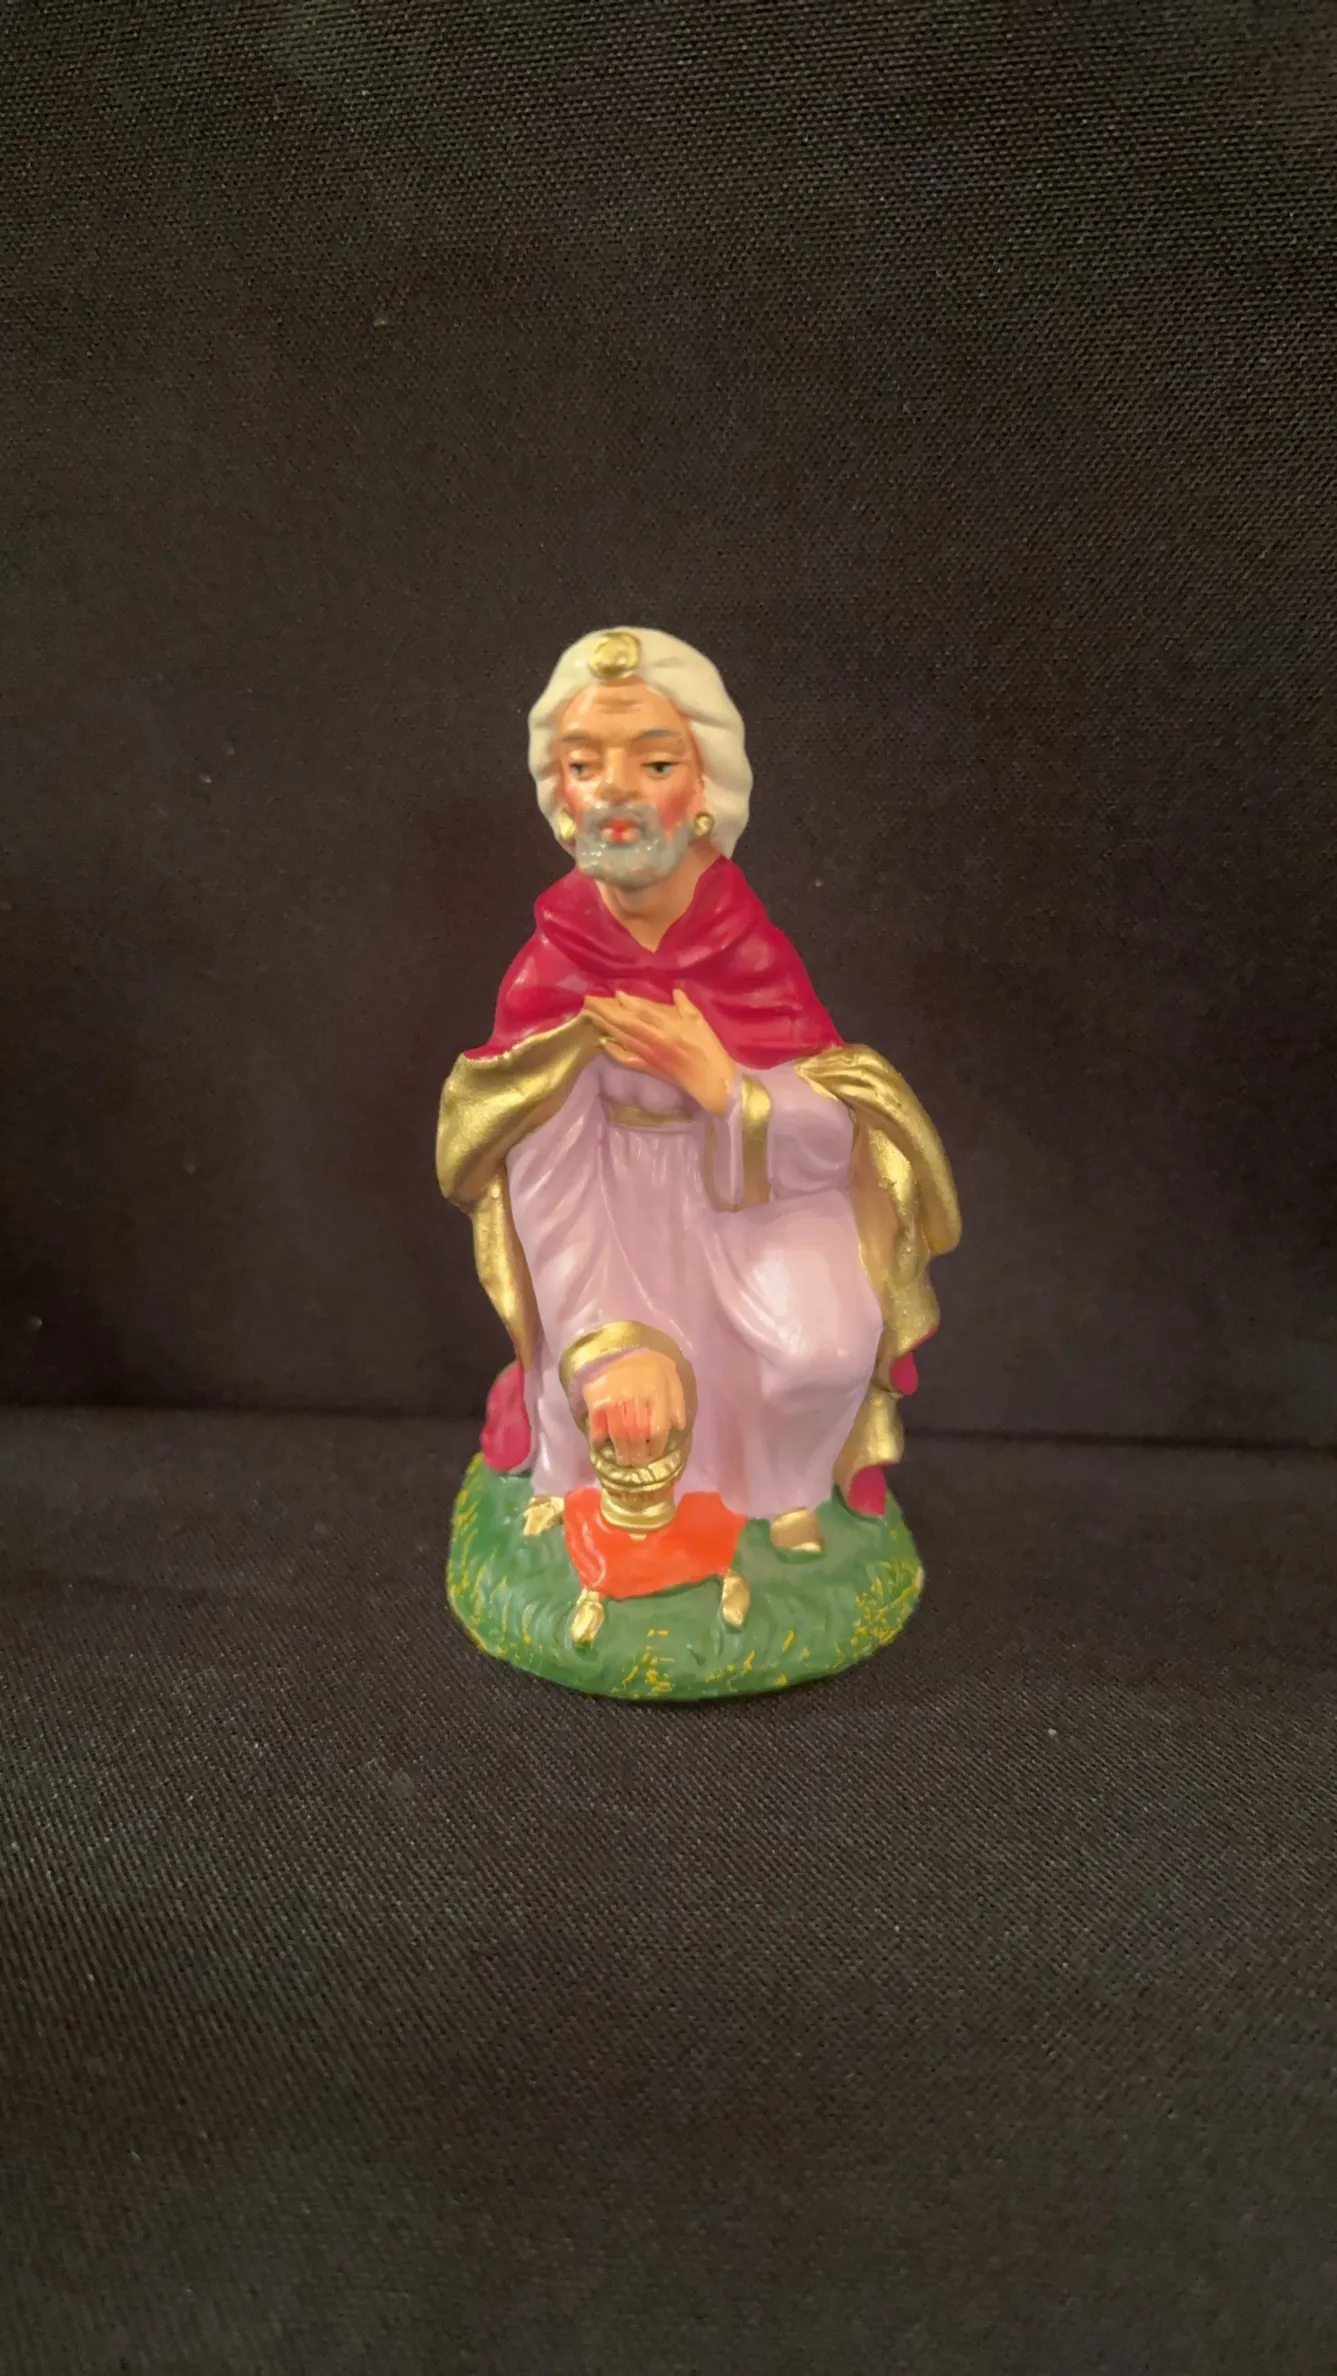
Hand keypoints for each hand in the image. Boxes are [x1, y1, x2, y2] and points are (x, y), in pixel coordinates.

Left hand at [584, 988, 737, 1115]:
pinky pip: (626, 1058)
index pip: (643, 1011)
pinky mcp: (647, 1067)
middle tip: (588, 1000)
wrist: (710, 1079)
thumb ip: (685, 1005)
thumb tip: (674, 991)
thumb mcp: (700, 1021)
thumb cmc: (708, 1048)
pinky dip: (613, 1050)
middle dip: (605, 1011)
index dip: (627, 1002)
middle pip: (625, 1023)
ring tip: (589, 1015)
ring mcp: (648, 1055)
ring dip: (604, 1026)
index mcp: (668, 1026)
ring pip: (621, 1038)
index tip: (615, 993)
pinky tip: (602, 1042)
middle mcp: (654, 1039)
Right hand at [584, 1350, 687, 1465]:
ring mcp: (614, 1395)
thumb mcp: (672, 1379)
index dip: (656, 1446)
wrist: (623, 1346)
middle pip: (637, 1433)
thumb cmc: (652, 1366)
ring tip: (623, 1460)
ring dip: (620, 1450)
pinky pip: (597, 1421)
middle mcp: (636, 1395)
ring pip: (618, 1431)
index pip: (657, 1428)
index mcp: (657, 1391)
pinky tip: (601, 1445)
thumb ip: (678, 1403)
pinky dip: (598, 1437)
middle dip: (637, 1453)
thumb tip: (679, 1426)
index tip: (653, 1455)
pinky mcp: (596, 1396)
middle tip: (637, 1464)